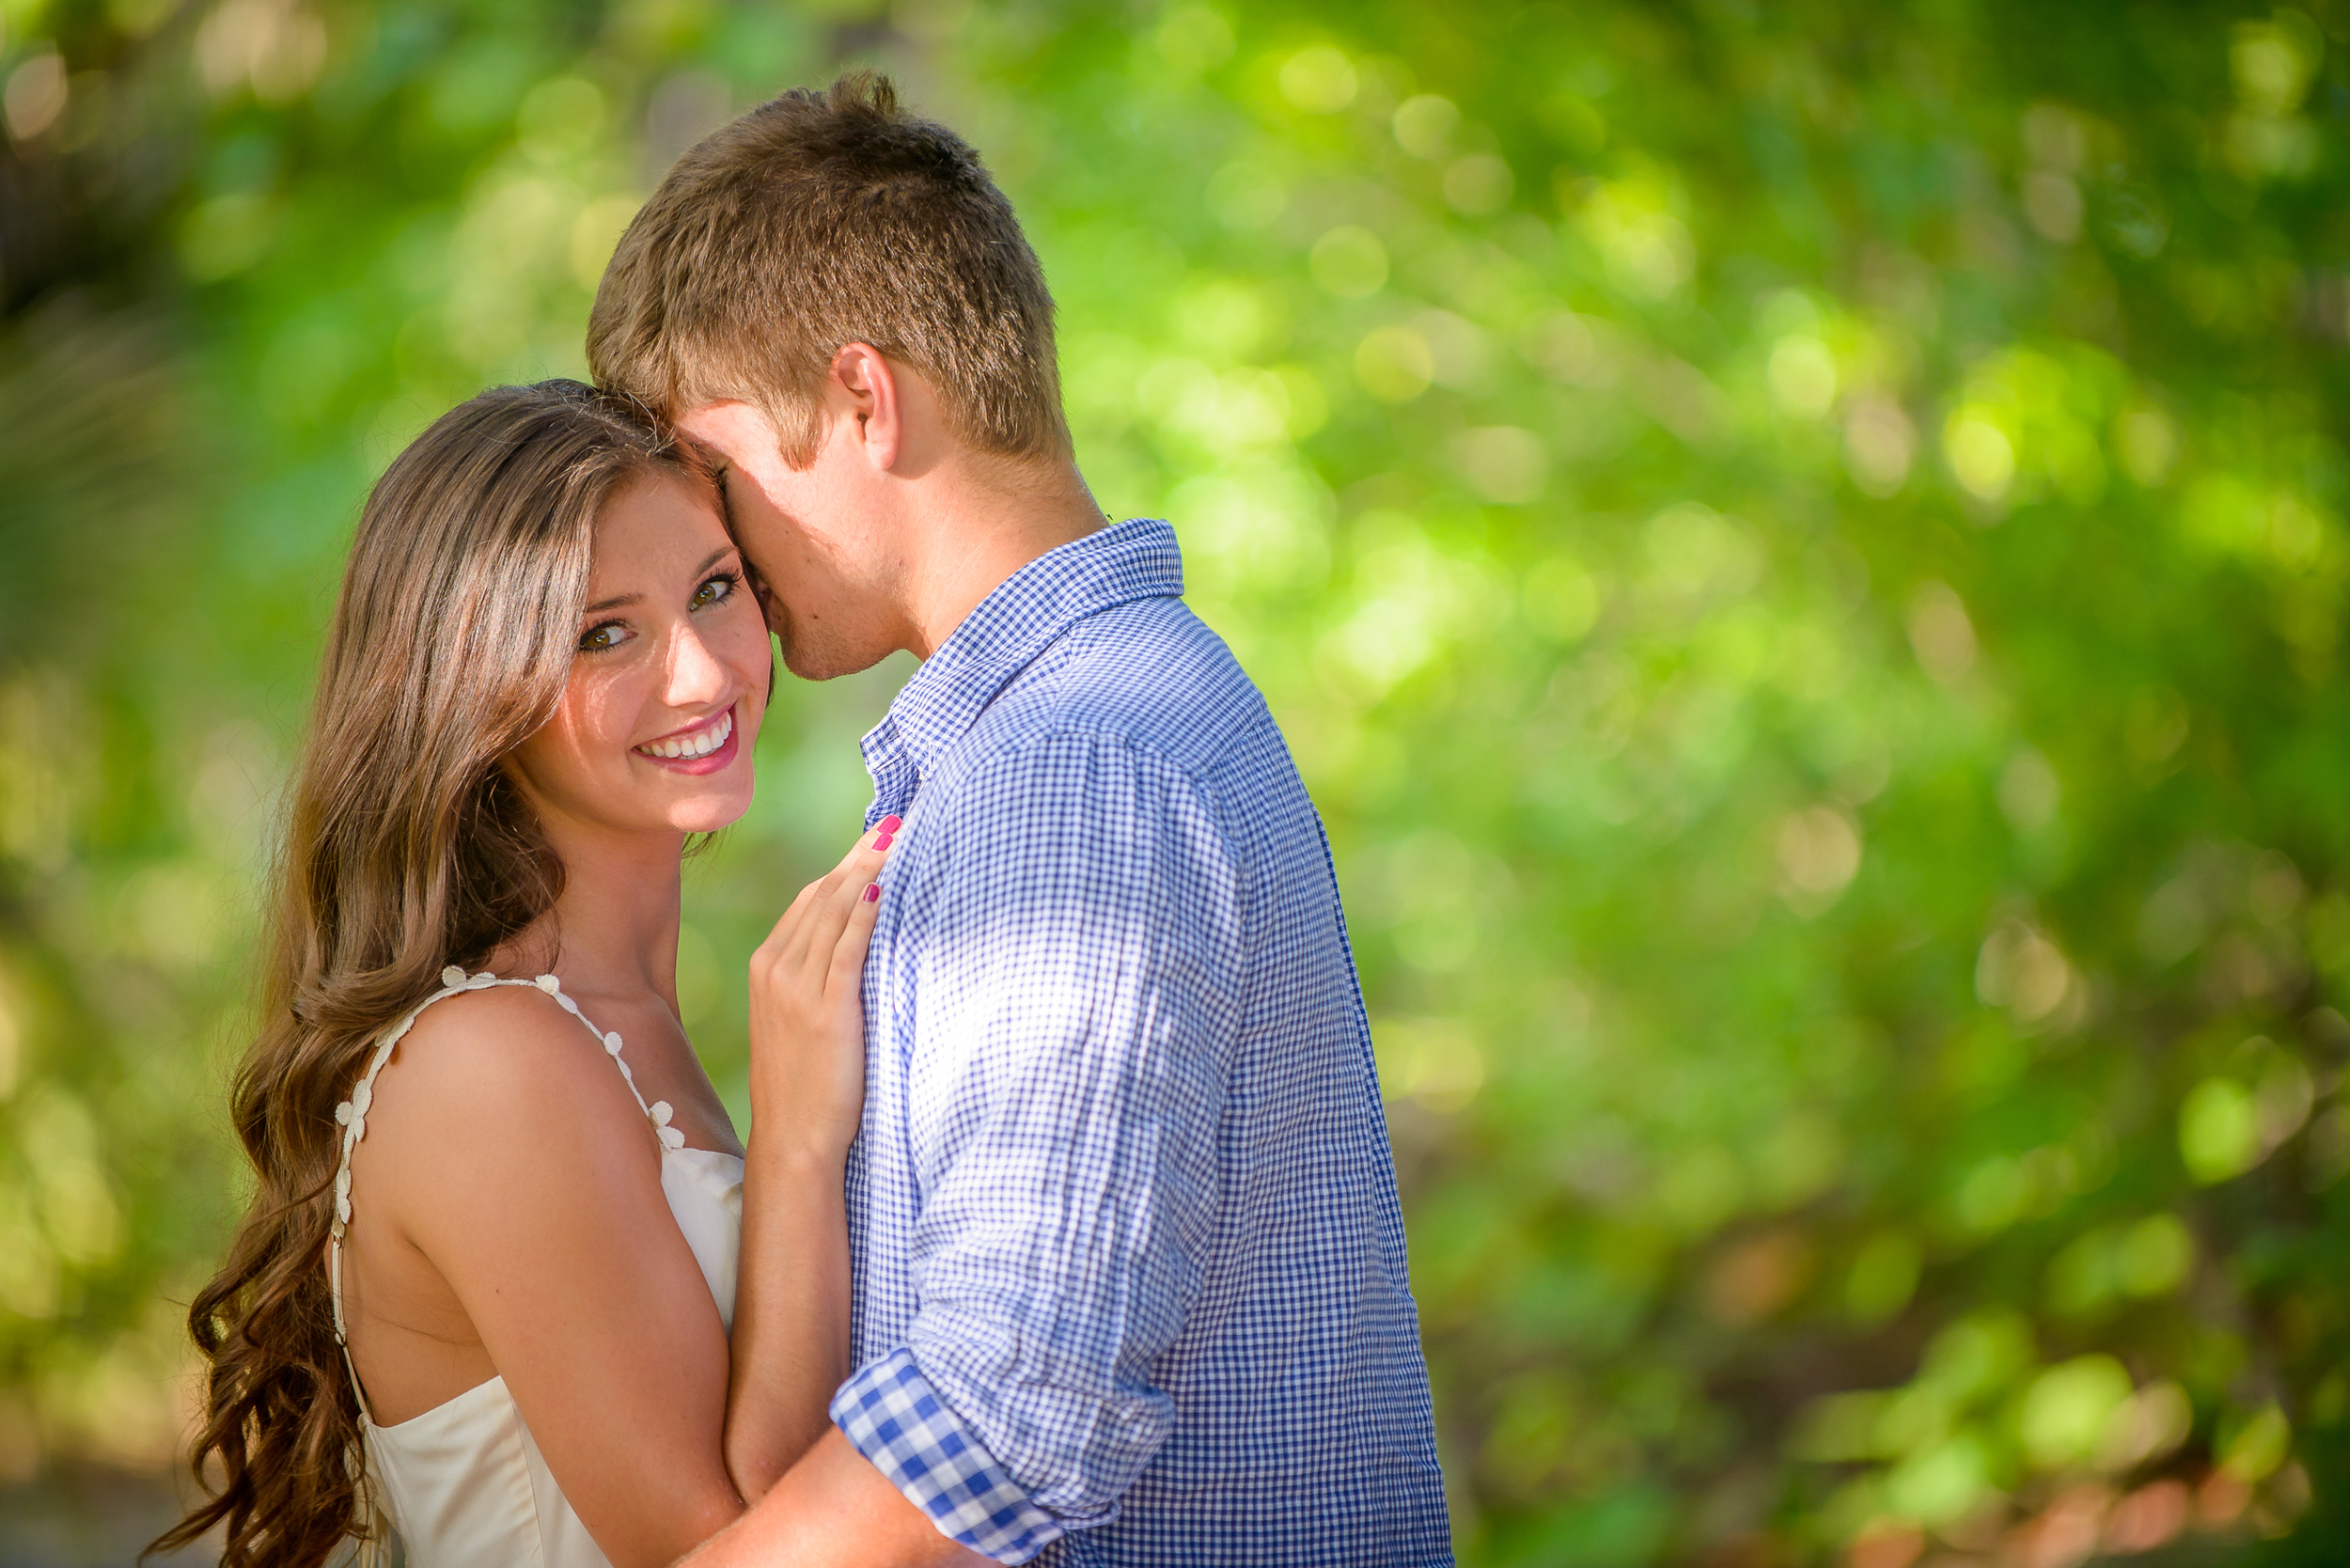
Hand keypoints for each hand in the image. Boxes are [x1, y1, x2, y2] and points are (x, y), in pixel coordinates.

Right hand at [746, 818, 897, 1162]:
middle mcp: (775, 969)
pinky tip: (885, 889)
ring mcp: (796, 988)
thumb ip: (820, 977)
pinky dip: (865, 914)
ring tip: (898, 840)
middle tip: (895, 822)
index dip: (845, 865)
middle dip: (860, 855)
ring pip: (834, 912)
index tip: (876, 838)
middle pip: (823, 895)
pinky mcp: (824, 1010)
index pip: (809, 898)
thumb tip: (862, 939)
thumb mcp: (800, 1019)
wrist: (794, 1139)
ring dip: (868, 871)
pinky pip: (847, 949)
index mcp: (766, 966)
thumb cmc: (806, 1083)